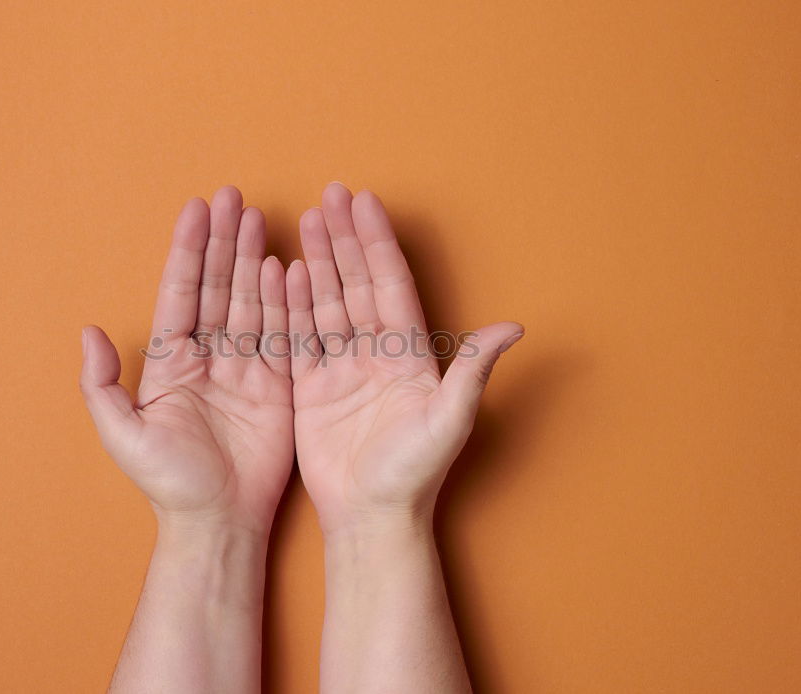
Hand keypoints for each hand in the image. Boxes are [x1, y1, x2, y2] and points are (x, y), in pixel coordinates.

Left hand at [80, 186, 293, 534]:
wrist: (218, 519)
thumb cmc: (168, 482)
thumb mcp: (123, 434)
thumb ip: (103, 384)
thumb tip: (88, 331)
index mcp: (171, 361)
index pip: (181, 292)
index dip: (189, 249)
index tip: (198, 208)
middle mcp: (209, 356)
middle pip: (217, 285)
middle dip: (225, 241)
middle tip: (234, 197)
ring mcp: (245, 367)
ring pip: (249, 300)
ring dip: (253, 259)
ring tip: (260, 218)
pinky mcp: (277, 384)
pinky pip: (281, 333)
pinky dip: (284, 300)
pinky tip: (286, 267)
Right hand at [287, 183, 522, 533]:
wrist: (371, 519)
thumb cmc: (414, 475)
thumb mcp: (449, 420)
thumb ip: (472, 370)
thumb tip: (514, 327)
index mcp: (408, 354)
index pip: (390, 284)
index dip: (377, 243)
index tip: (365, 203)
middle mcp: (376, 353)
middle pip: (357, 283)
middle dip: (346, 238)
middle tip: (331, 195)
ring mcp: (342, 369)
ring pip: (329, 302)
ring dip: (320, 261)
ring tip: (308, 220)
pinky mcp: (313, 389)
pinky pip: (302, 337)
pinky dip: (293, 304)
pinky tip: (285, 272)